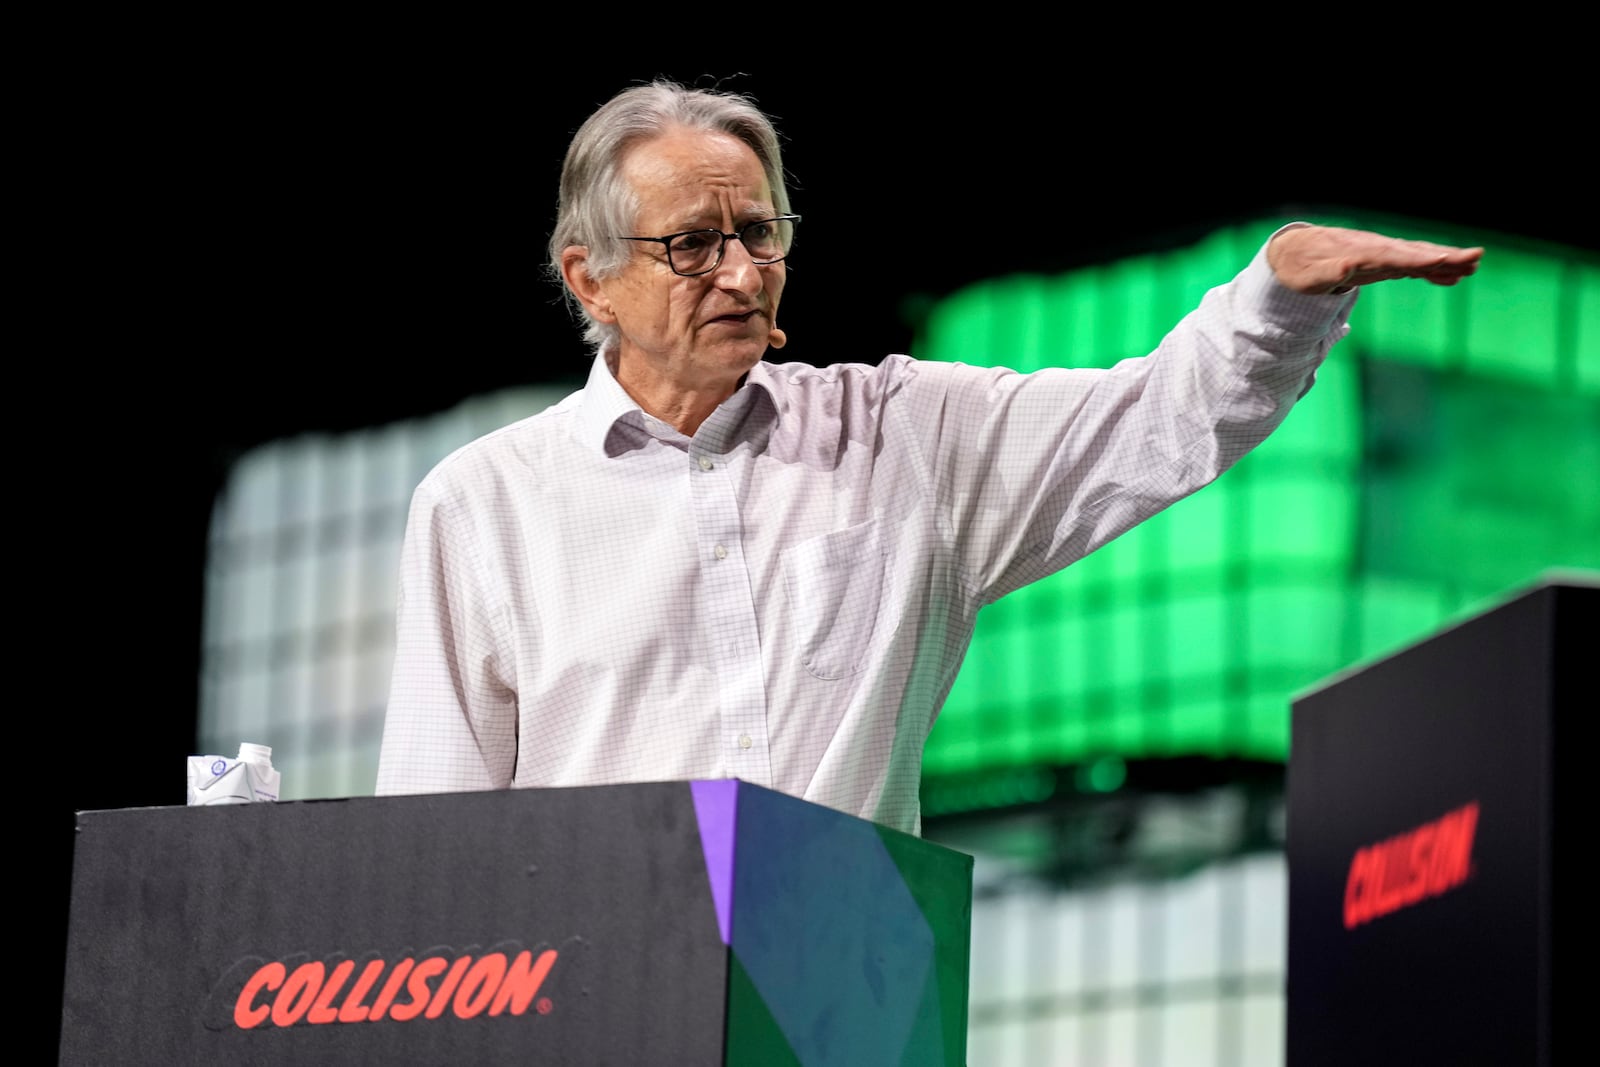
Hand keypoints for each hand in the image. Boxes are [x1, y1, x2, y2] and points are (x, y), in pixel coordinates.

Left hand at [1267, 225, 1482, 294]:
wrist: (1292, 253)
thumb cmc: (1299, 268)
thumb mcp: (1309, 277)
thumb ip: (1330, 273)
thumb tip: (1347, 270)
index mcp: (1361, 253)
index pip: (1396, 256)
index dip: (1421, 258)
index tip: (1446, 258)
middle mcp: (1375, 250)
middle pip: (1414, 253)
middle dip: (1445, 256)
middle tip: (1476, 257)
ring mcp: (1380, 255)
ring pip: (1417, 257)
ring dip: (1444, 262)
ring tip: (1473, 266)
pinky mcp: (1380, 263)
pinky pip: (1410, 266)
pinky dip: (1430, 270)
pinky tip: (1450, 277)